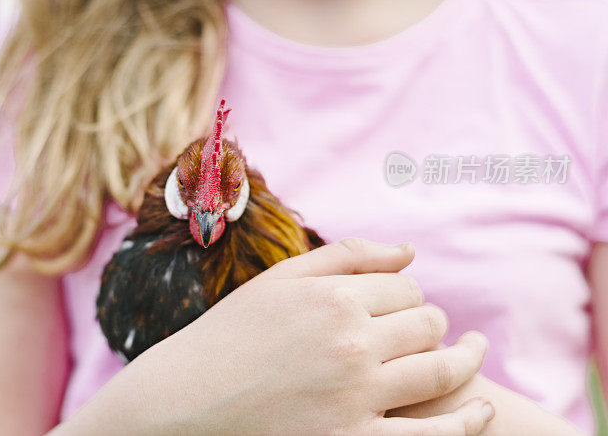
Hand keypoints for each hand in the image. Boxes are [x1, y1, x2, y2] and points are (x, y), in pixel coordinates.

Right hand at [58, 239, 492, 435]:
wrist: (186, 404)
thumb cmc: (230, 337)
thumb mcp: (278, 282)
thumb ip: (345, 256)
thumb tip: (410, 250)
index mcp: (332, 297)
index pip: (405, 288)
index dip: (406, 296)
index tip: (396, 307)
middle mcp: (350, 343)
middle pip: (427, 324)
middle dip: (430, 324)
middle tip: (423, 331)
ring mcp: (356, 397)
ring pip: (440, 370)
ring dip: (462, 359)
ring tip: (470, 355)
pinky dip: (468, 422)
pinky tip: (482, 411)